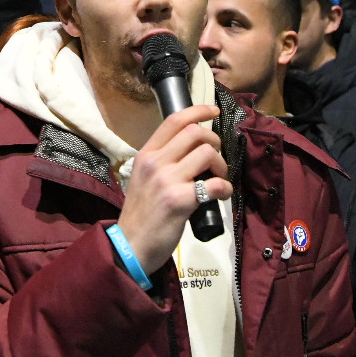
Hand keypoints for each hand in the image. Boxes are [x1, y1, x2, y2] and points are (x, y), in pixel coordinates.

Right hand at [116, 104, 230, 273]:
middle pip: (195, 133)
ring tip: (218, 178)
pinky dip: (225, 188)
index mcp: (146, 154)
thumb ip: (162, 162)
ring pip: (207, 153)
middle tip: (216, 158)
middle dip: (214, 141)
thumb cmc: (140, 214)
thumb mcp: (143, 179)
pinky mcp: (180, 200)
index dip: (199, 110)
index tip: (214, 111)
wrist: (130, 246)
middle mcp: (155, 162)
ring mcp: (167, 180)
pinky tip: (221, 195)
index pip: (174, 120)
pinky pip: (215, 184)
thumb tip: (192, 150)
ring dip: (221, 165)